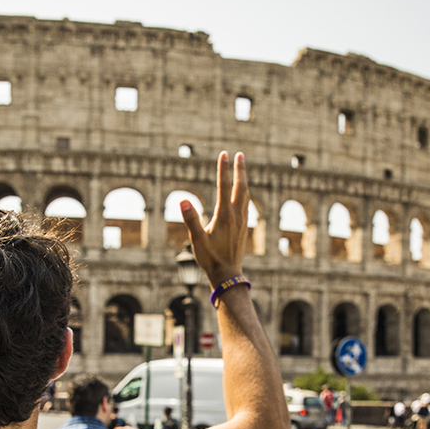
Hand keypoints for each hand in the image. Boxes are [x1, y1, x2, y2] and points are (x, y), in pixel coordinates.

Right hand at [180, 152, 247, 286]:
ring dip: (244, 179)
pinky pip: (246, 204)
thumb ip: (191, 220)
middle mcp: (237, 216)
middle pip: (241, 187)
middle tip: (239, 154)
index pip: (224, 186)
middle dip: (240, 169)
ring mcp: (242, 221)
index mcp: (225, 216)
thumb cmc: (211, 259)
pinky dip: (245, 193)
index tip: (223, 153)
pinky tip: (243, 193)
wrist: (228, 274)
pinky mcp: (244, 227)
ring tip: (242, 168)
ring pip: (246, 195)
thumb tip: (183, 201)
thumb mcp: (197, 240)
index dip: (223, 169)